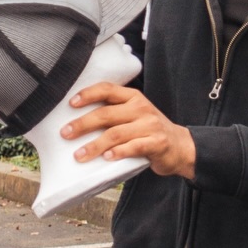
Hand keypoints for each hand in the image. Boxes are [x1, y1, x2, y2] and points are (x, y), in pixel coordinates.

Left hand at [62, 83, 195, 178]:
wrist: (181, 146)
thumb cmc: (150, 131)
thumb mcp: (135, 115)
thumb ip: (115, 113)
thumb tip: (79, 121)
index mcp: (133, 97)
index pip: (107, 89)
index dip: (88, 94)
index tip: (71, 103)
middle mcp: (141, 108)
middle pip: (106, 114)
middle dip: (83, 124)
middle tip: (66, 133)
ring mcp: (149, 125)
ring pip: (116, 134)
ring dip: (95, 145)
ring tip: (79, 155)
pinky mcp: (156, 143)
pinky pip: (133, 147)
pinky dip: (118, 153)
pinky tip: (106, 158)